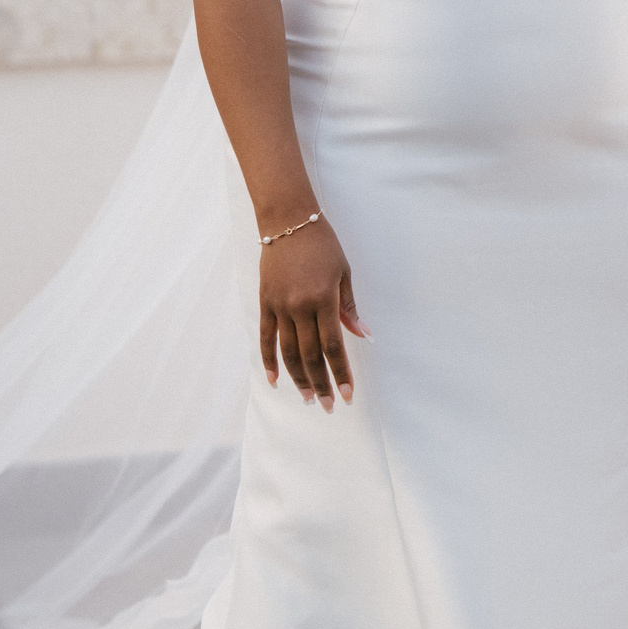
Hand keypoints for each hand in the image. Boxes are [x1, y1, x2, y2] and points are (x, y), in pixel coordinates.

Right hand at [258, 217, 367, 410]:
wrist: (288, 222)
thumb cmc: (323, 246)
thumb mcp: (344, 273)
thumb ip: (349, 308)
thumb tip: (363, 335)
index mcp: (324, 299)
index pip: (333, 345)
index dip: (341, 372)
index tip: (348, 394)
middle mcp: (300, 306)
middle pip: (310, 355)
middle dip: (321, 383)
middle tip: (327, 406)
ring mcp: (279, 306)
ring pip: (288, 352)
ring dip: (298, 378)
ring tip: (307, 398)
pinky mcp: (264, 303)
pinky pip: (265, 338)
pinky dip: (269, 361)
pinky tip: (274, 380)